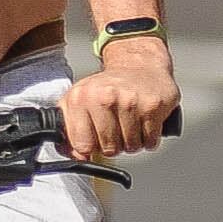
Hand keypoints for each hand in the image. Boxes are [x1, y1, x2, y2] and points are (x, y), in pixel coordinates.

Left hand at [59, 41, 180, 159]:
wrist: (140, 65)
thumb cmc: (109, 87)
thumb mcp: (80, 101)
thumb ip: (70, 129)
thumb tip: (77, 156)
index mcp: (81, 97)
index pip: (82, 145)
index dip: (90, 148)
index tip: (94, 139)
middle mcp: (104, 97)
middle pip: (109, 149)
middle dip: (114, 145)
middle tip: (116, 126)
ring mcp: (129, 101)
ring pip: (130, 147)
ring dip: (132, 141)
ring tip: (130, 122)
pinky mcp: (152, 106)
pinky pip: (150, 141)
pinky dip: (149, 138)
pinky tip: (144, 121)